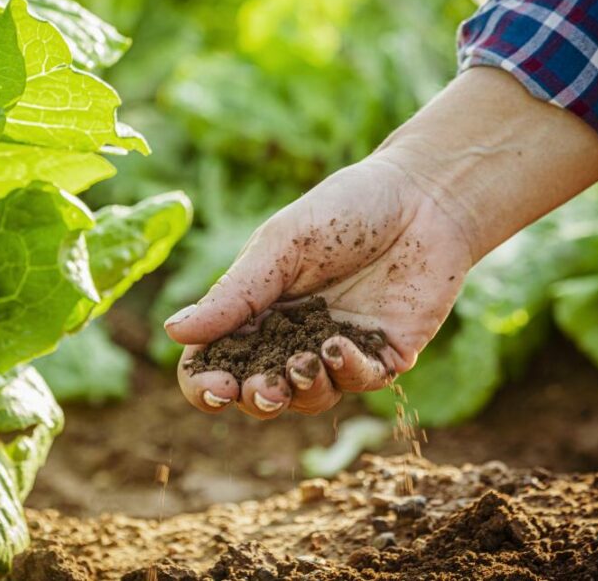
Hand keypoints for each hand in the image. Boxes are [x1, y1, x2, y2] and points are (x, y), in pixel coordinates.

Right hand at [164, 67, 597, 418]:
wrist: (424, 197)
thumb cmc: (345, 211)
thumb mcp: (279, 246)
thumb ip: (235, 294)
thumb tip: (173, 331)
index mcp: (256, 311)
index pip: (216, 363)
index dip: (206, 386)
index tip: (214, 389)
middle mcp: (292, 338)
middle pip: (258, 393)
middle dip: (254, 399)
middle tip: (259, 389)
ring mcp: (338, 351)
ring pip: (308, 399)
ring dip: (300, 391)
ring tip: (302, 364)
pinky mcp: (384, 356)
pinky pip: (360, 384)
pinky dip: (347, 374)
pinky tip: (341, 347)